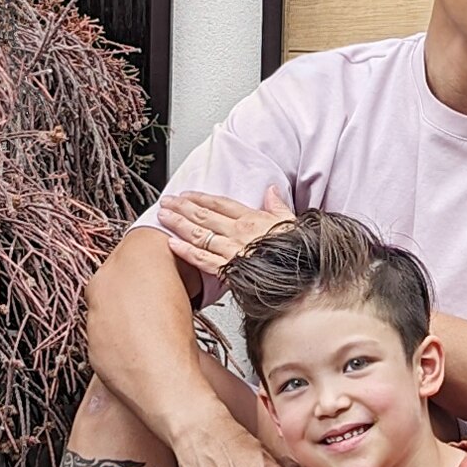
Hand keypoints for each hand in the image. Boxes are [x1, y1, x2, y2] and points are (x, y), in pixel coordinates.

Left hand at [157, 185, 293, 280]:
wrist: (302, 276)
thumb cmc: (298, 252)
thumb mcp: (293, 223)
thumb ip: (278, 206)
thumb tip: (272, 190)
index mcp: (254, 220)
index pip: (221, 204)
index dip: (202, 198)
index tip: (187, 194)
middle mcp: (239, 232)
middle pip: (205, 216)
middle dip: (182, 208)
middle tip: (166, 202)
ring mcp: (232, 250)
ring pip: (200, 234)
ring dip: (179, 224)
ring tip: (163, 217)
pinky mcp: (230, 269)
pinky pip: (203, 259)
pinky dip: (186, 252)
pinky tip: (173, 245)